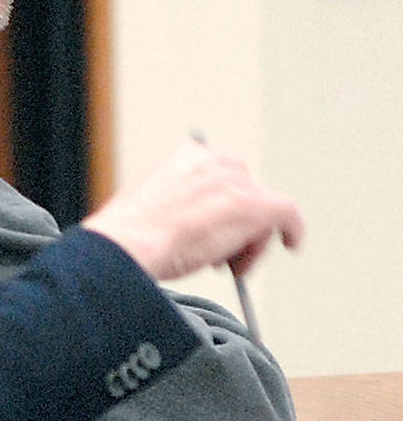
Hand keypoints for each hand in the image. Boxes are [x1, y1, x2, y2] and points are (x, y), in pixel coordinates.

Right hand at [81, 139, 303, 281]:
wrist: (127, 245)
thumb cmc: (130, 235)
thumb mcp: (151, 205)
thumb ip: (176, 203)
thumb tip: (191, 225)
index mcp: (186, 156)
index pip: (221, 172)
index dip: (221, 202)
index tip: (214, 225)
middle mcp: (214, 161)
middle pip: (244, 189)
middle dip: (236, 223)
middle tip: (222, 254)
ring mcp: (234, 183)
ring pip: (261, 208)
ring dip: (251, 238)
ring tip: (230, 264)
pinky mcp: (252, 206)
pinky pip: (287, 213)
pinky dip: (293, 229)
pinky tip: (292, 244)